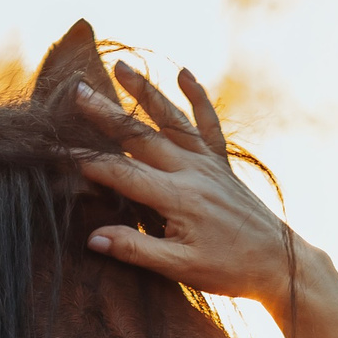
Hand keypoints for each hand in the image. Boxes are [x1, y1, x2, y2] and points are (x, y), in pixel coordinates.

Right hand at [73, 64, 337, 337]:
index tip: (58, 152)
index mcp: (177, 198)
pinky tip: (185, 73)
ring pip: (171, 121)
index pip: (122, 175)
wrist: (279, 265)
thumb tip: (93, 237)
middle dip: (106, 114)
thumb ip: (136, 250)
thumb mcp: (180, 268)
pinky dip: (198, 98)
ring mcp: (209, 165)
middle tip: (77, 91)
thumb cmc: (229, 270)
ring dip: (145, 92)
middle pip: (140, 138)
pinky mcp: (223, 165)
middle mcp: (191, 172)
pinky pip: (209, 125)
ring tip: (121, 67)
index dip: (88, 164)